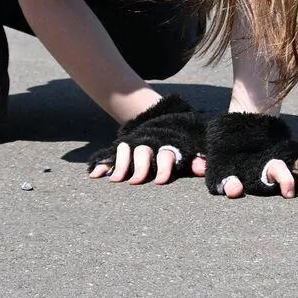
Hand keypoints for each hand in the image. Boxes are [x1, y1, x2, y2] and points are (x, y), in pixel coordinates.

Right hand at [87, 93, 208, 185]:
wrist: (165, 116)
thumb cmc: (181, 139)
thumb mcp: (191, 148)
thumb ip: (196, 159)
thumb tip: (203, 169)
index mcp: (168, 144)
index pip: (166, 155)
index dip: (164, 167)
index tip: (160, 181)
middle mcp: (150, 144)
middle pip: (143, 153)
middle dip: (139, 167)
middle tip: (135, 181)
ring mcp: (135, 145)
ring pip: (126, 152)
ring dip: (120, 165)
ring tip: (115, 179)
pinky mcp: (123, 148)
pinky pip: (111, 155)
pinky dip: (103, 164)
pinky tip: (95, 174)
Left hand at [203, 112, 297, 198]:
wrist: (245, 123)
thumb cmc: (232, 152)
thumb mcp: (223, 166)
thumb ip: (227, 180)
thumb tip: (234, 190)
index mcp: (265, 158)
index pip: (277, 168)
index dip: (284, 179)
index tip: (289, 194)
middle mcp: (284, 155)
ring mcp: (295, 154)